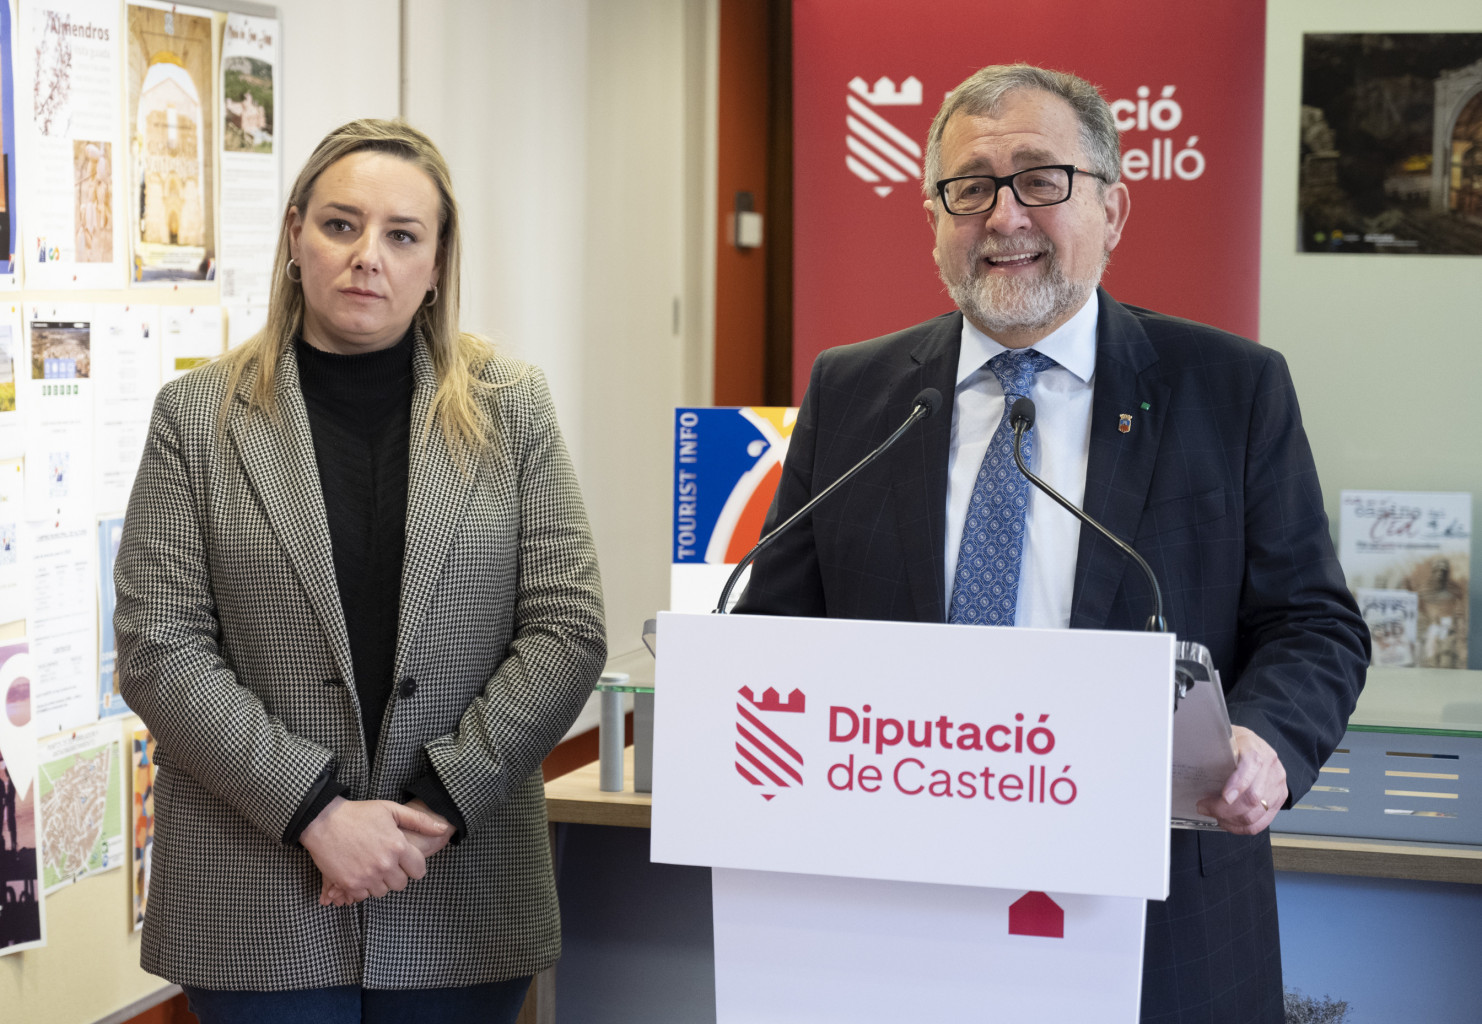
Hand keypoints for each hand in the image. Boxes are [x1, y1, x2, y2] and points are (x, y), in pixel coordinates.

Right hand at [300, 796, 448, 906]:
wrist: (323, 822)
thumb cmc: (359, 814)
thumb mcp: (391, 810)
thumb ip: (419, 821)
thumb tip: (444, 828)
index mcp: (397, 846)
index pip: (419, 871)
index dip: (414, 866)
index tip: (405, 861)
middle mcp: (384, 864)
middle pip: (401, 884)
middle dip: (397, 874)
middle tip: (386, 862)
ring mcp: (366, 876)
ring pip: (383, 891)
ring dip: (380, 882)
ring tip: (372, 866)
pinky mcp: (350, 884)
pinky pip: (364, 896)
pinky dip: (363, 887)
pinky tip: (359, 872)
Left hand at [1196, 726, 1287, 835]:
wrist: (1259, 747)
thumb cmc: (1238, 744)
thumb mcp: (1225, 740)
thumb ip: (1213, 751)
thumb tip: (1191, 763)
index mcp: (1255, 748)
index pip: (1252, 765)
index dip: (1239, 783)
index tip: (1224, 797)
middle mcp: (1270, 767)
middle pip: (1253, 797)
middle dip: (1224, 809)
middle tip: (1204, 807)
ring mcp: (1276, 786)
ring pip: (1255, 814)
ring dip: (1230, 820)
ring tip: (1214, 815)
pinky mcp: (1279, 800)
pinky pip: (1261, 822)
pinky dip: (1242, 827)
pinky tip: (1229, 822)